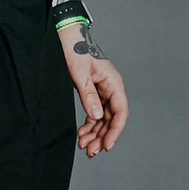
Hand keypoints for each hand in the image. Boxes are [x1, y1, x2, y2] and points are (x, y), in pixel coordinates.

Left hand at [62, 40, 128, 156]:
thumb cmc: (75, 50)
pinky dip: (89, 125)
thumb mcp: (80, 73)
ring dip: (95, 133)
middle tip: (91, 152)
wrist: (67, 37)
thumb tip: (97, 116)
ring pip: (103, 118)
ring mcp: (103, 91)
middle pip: (112, 118)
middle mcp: (111, 88)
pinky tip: (82, 134)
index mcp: (113, 82)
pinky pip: (95, 113)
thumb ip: (88, 95)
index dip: (115, 130)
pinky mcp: (94, 93)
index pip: (120, 112)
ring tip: (84, 146)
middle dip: (103, 136)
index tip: (107, 145)